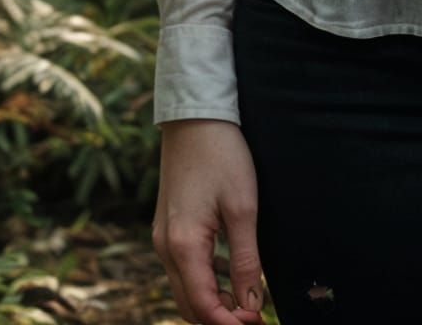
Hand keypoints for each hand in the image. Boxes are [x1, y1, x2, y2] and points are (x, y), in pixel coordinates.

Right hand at [153, 120, 268, 324]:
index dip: (230, 322)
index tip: (257, 322)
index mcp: (183, 246)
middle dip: (220, 316)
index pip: (203, 307)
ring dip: (213, 301)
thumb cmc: (222, 156)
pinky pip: (183, 268)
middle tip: (255, 315)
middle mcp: (166, 248)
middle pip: (189, 305)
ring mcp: (163, 237)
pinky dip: (205, 280)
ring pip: (185, 288)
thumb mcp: (243, 208)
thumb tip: (251, 305)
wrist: (195, 117)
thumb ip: (246, 261)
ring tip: (247, 298)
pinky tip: (230, 272)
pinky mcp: (168, 227)